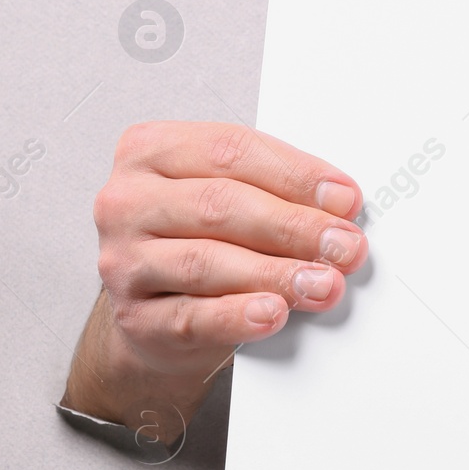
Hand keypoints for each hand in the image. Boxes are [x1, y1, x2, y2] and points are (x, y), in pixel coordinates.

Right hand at [62, 121, 366, 441]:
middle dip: (293, 226)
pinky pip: (191, 317)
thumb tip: (339, 205)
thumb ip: (273, 190)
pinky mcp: (134, 318)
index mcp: (149, 151)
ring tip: (323, 283)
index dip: (294, 174)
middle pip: (219, 205)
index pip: (229, 151)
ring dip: (275, 273)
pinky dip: (238, 316)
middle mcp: (128, 202)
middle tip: (344, 246)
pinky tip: (273, 313)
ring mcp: (123, 260)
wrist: (157, 316)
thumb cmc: (200, 240)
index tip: (344, 199)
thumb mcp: (227, 198)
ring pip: (205, 261)